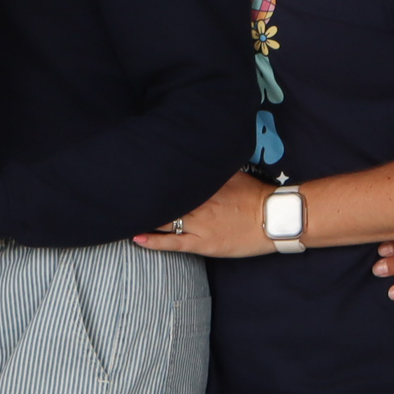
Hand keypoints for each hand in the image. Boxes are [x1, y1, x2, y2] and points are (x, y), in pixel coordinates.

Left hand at [133, 171, 274, 258]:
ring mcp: (198, 224)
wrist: (274, 219)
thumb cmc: (255, 195)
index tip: (131, 175)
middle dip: (142, 198)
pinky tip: (137, 238)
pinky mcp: (202, 243)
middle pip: (163, 200)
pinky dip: (153, 241)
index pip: (170, 180)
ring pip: (164, 221)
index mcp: (203, 185)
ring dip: (144, 218)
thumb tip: (196, 150)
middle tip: (119, 195)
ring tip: (122, 216)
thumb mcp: (233, 173)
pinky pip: (173, 243)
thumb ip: (212, 165)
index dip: (150, 179)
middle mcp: (197, 203)